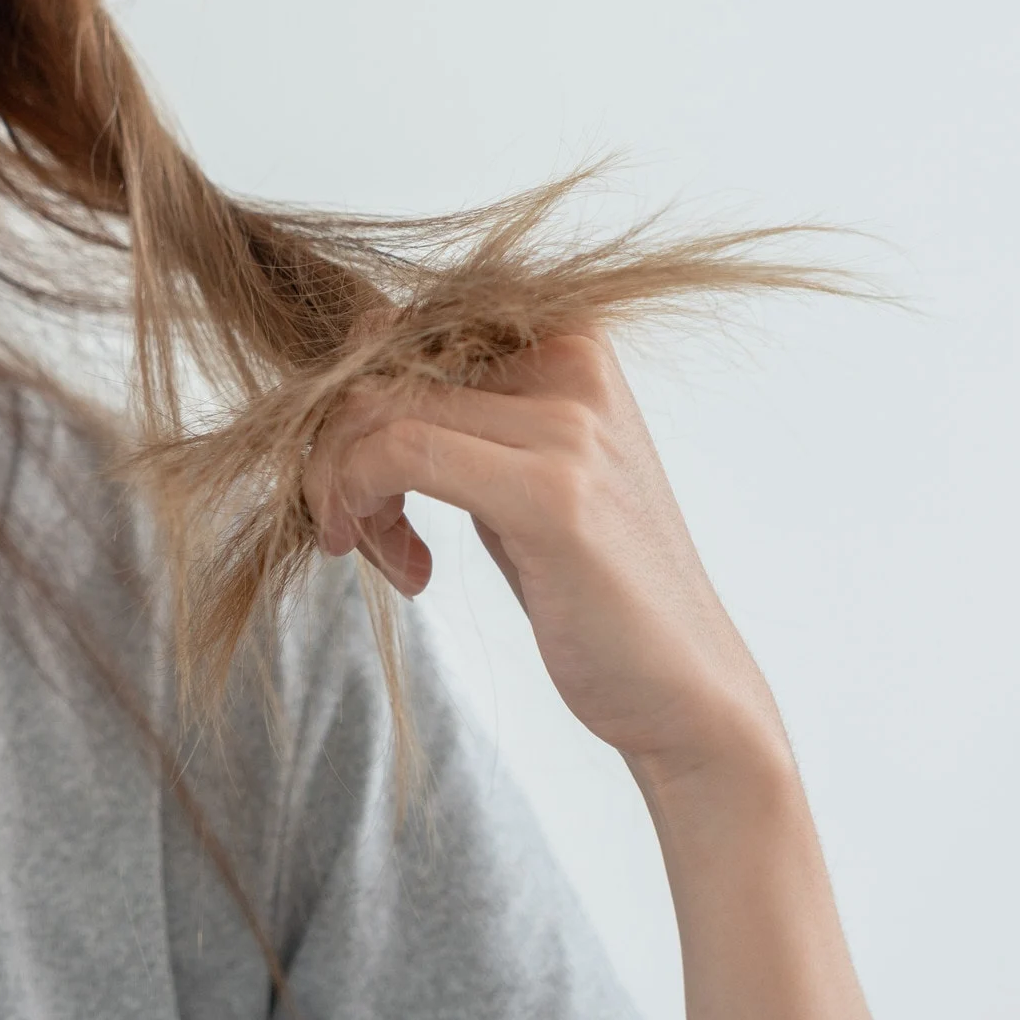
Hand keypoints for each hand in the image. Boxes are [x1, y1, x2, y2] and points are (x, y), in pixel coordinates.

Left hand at [303, 329, 785, 784]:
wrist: (682, 689)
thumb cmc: (588, 583)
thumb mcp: (519, 471)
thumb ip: (457, 413)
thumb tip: (353, 357)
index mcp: (570, 339)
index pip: (403, 330)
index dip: (351, 408)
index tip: (356, 484)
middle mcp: (573, 360)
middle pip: (381, 367)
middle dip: (337, 451)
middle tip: (349, 528)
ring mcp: (568, 424)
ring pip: (378, 410)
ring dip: (341, 487)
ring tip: (375, 553)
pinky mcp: (550, 493)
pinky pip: (399, 454)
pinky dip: (361, 503)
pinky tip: (406, 571)